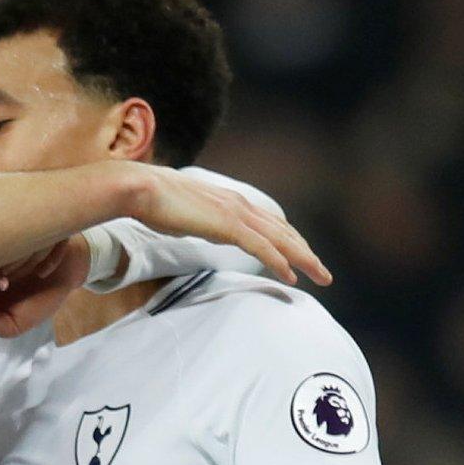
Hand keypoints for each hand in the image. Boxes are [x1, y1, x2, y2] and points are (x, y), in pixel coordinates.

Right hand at [132, 167, 328, 286]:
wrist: (139, 188)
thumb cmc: (153, 201)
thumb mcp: (184, 212)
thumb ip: (198, 218)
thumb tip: (196, 225)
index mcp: (230, 201)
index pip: (270, 223)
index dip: (289, 241)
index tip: (302, 257)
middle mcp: (239, 205)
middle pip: (283, 232)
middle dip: (306, 253)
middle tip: (324, 273)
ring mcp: (235, 213)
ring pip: (280, 239)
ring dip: (303, 259)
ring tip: (321, 276)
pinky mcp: (227, 225)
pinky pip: (261, 247)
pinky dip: (279, 261)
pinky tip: (291, 276)